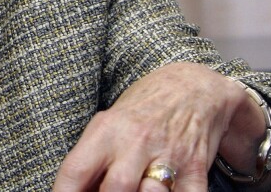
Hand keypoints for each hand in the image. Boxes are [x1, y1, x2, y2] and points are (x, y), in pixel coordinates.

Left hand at [52, 62, 270, 190]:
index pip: (76, 169)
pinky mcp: (196, 170)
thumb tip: (73, 190)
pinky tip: (165, 191)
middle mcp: (136, 141)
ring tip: (135, 190)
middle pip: (115, 187)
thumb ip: (92, 160)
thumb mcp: (109, 125)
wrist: (192, 89)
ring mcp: (169, 156)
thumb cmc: (141, 112)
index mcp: (107, 129)